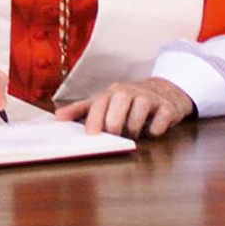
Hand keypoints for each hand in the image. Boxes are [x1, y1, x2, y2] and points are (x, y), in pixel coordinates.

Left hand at [53, 77, 194, 137]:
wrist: (163, 90)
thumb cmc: (128, 100)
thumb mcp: (104, 101)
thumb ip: (82, 109)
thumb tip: (58, 117)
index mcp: (112, 92)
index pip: (99, 105)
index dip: (94, 120)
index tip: (91, 135)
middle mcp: (129, 93)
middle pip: (117, 113)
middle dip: (115, 128)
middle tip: (116, 135)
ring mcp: (149, 99)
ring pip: (137, 119)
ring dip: (134, 131)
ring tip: (134, 131)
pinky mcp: (167, 108)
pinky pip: (159, 123)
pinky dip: (154, 130)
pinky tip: (152, 129)